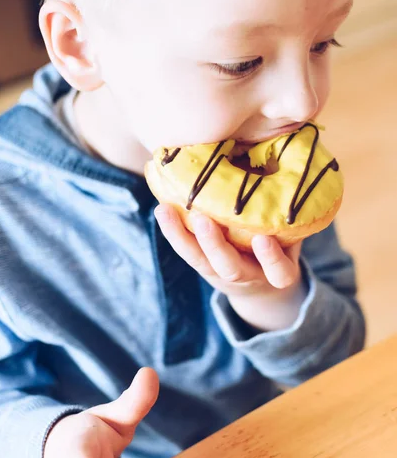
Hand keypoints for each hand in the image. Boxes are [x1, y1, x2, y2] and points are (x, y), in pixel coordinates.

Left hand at [155, 205, 306, 331]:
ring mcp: (220, 272)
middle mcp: (247, 275)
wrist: (261, 283)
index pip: (279, 272)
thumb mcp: (294, 239)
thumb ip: (293, 220)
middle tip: (204, 220)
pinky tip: (161, 209)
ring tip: (165, 210)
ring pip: (199, 261)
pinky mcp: (201, 263)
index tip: (264, 239)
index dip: (271, 259)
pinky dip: (172, 231)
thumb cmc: (282, 248)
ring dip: (181, 236)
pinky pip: (185, 251)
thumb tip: (295, 174)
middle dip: (215, 245)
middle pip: (229, 268)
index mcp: (277, 273)